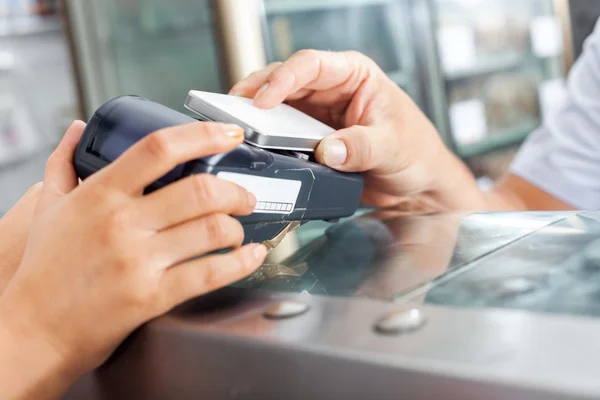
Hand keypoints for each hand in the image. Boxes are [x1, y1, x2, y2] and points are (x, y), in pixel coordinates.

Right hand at [0, 121, 267, 398]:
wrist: (32, 331)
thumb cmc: (44, 271)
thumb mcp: (48, 209)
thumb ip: (64, 164)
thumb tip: (76, 129)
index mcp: (100, 194)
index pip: (159, 149)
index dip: (203, 135)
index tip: (229, 134)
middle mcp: (122, 223)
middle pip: (200, 190)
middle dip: (236, 191)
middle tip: (244, 196)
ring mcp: (138, 260)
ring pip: (212, 229)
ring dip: (237, 227)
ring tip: (238, 230)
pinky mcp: (151, 296)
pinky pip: (210, 273)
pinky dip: (240, 263)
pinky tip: (250, 256)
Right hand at [230, 50, 481, 211]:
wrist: (418, 185)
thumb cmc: (417, 153)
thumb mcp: (393, 147)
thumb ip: (361, 147)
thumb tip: (328, 150)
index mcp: (355, 75)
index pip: (311, 65)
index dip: (283, 79)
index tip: (263, 100)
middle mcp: (332, 90)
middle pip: (285, 82)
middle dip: (258, 94)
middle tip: (235, 111)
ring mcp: (319, 115)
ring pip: (278, 107)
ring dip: (257, 117)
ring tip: (237, 127)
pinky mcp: (311, 139)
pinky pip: (283, 135)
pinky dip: (268, 140)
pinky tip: (255, 146)